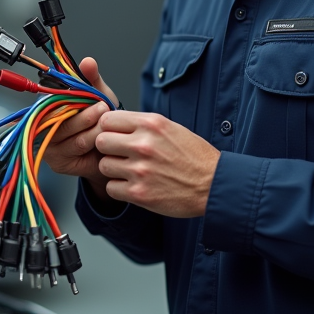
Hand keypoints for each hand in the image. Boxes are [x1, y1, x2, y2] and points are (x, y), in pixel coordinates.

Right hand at [41, 57, 118, 197]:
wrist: (108, 149)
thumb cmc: (99, 121)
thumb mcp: (98, 96)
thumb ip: (93, 79)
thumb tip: (88, 62)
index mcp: (50, 107)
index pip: (54, 100)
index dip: (73, 98)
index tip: (95, 99)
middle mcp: (45, 126)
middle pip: (62, 120)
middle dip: (87, 116)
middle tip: (103, 108)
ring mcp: (50, 146)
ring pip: (74, 137)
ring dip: (94, 130)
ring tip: (107, 124)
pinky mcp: (58, 162)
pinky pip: (77, 151)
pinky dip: (93, 144)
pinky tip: (103, 141)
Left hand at [94, 110, 220, 217]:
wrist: (213, 185)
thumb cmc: (194, 156)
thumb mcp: (171, 128)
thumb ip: (143, 125)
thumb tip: (115, 123)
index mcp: (151, 124)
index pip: (107, 119)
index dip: (108, 128)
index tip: (114, 135)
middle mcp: (143, 144)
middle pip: (101, 141)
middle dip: (108, 149)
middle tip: (119, 154)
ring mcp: (140, 170)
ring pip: (103, 166)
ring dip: (113, 170)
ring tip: (129, 171)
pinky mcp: (139, 193)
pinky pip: (111, 188)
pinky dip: (120, 188)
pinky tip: (134, 185)